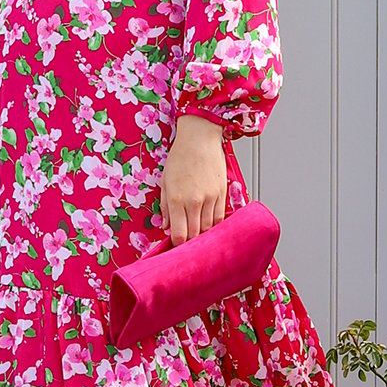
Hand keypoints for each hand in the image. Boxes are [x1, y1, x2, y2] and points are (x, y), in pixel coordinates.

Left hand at [159, 115, 226, 244]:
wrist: (200, 139)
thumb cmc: (180, 157)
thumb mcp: (165, 181)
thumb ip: (165, 206)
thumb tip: (166, 226)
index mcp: (177, 199)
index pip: (179, 234)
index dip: (177, 244)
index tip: (175, 246)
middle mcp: (195, 201)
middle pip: (195, 235)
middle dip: (190, 242)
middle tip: (186, 244)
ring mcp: (210, 198)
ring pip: (209, 228)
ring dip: (203, 234)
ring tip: (197, 235)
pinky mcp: (222, 193)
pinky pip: (220, 217)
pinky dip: (214, 224)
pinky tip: (209, 225)